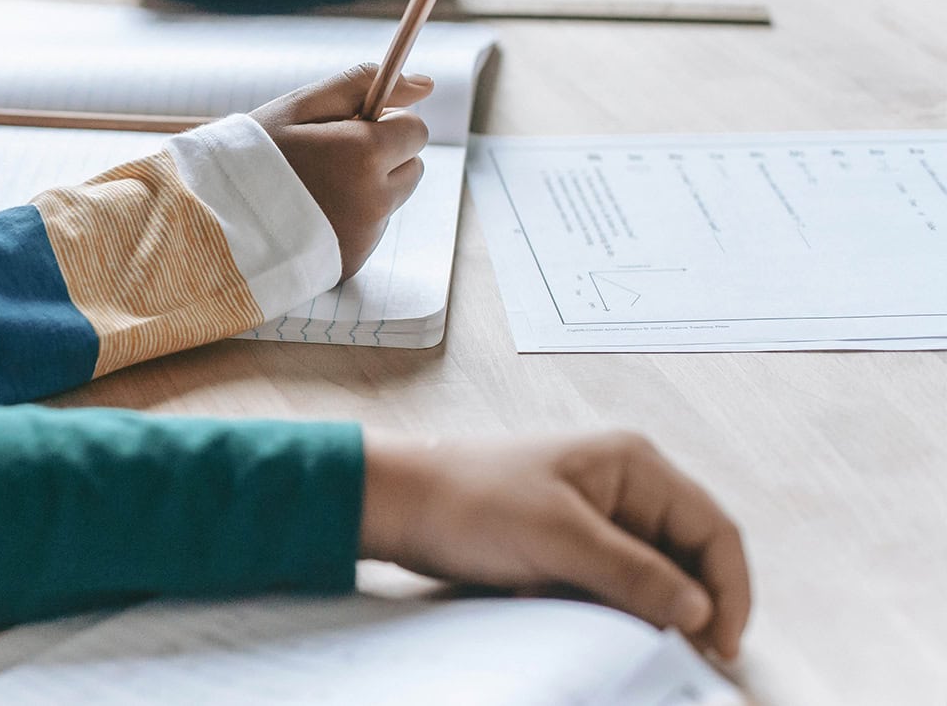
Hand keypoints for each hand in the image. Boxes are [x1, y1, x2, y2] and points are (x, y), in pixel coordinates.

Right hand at [248, 65, 432, 279]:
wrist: (211, 220)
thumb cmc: (252, 155)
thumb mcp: (299, 106)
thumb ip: (361, 85)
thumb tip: (424, 85)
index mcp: (365, 153)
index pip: (415, 131)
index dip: (384, 125)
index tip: (351, 128)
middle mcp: (374, 199)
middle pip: (411, 168)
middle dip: (381, 158)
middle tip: (330, 158)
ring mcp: (365, 236)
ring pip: (390, 202)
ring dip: (366, 192)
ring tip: (312, 190)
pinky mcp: (353, 262)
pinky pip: (368, 233)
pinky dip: (348, 223)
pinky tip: (309, 217)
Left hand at [360, 431, 751, 659]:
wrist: (398, 504)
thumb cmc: (470, 499)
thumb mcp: (559, 537)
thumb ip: (633, 573)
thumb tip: (700, 611)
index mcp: (635, 466)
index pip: (713, 531)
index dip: (728, 591)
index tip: (720, 645)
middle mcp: (626, 488)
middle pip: (688, 559)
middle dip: (686, 607)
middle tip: (681, 659)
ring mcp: (598, 519)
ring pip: (651, 580)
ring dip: (641, 612)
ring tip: (618, 635)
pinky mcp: (571, 548)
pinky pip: (611, 588)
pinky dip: (606, 611)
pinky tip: (581, 621)